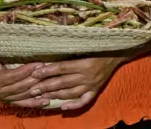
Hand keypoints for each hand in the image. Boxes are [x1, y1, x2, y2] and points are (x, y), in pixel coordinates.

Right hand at [0, 56, 48, 107]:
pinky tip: (47, 101)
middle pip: (20, 87)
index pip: (11, 76)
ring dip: (37, 89)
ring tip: (50, 81)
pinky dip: (35, 103)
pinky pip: (24, 103)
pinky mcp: (12, 101)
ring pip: (24, 95)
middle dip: (35, 78)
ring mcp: (7, 98)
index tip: (39, 64)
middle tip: (47, 70)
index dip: (25, 71)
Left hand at [30, 35, 150, 110]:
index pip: (62, 68)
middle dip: (46, 86)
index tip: (34, 73)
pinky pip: (84, 100)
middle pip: (63, 82)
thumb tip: (51, 49)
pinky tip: (62, 107)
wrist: (118, 52)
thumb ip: (71, 48)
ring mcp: (92, 84)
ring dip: (54, 95)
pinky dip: (73, 105)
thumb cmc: (100, 45)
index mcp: (85, 63)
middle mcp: (88, 75)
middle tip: (32, 89)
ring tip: (41, 97)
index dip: (47, 71)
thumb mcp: (86, 44)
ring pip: (70, 93)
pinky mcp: (96, 90)